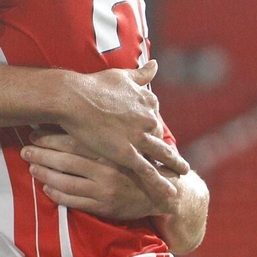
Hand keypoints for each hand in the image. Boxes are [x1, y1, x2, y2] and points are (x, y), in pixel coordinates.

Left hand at [21, 130, 174, 219]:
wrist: (164, 193)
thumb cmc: (141, 162)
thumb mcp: (131, 142)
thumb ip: (111, 125)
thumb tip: (84, 103)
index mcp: (111, 151)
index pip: (75, 142)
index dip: (51, 138)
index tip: (34, 133)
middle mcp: (107, 170)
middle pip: (66, 161)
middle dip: (41, 155)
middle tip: (24, 150)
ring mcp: (104, 190)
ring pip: (66, 182)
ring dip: (45, 174)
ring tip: (31, 167)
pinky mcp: (104, 207)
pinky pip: (74, 201)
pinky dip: (57, 194)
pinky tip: (46, 187)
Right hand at [55, 61, 188, 203]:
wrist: (73, 98)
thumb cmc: (92, 85)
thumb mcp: (121, 75)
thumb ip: (140, 73)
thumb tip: (155, 63)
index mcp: (147, 101)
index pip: (154, 117)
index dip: (153, 127)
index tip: (154, 134)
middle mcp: (148, 119)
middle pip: (160, 136)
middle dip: (166, 147)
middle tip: (174, 156)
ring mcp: (139, 138)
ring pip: (162, 154)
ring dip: (175, 165)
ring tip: (183, 173)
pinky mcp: (127, 154)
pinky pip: (148, 171)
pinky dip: (160, 183)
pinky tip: (170, 193)